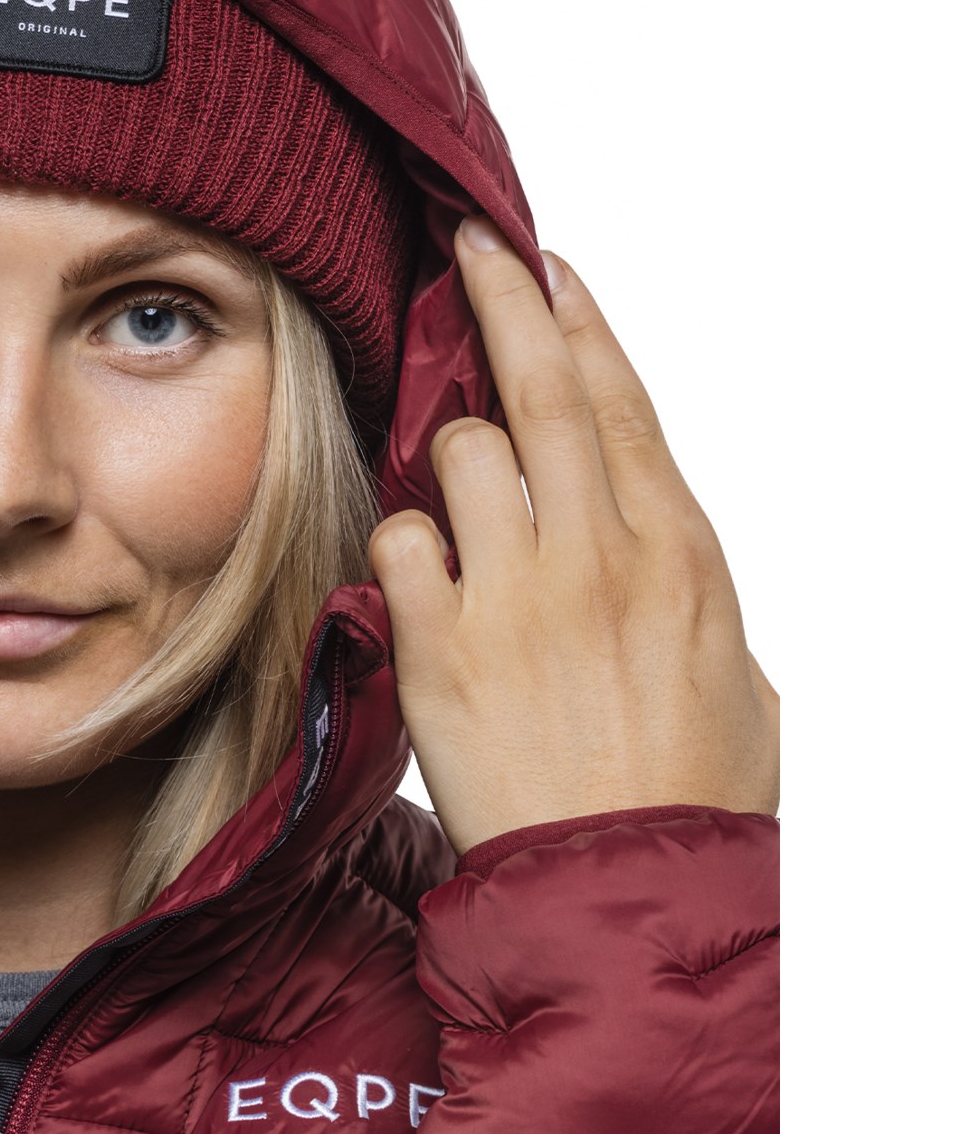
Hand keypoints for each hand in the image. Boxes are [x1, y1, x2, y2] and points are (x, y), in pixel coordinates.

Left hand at [368, 217, 778, 856]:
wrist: (622, 885)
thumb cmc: (686, 791)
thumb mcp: (734, 678)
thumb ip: (695, 599)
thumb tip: (666, 561)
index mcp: (683, 553)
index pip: (624, 402)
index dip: (580, 323)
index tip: (549, 266)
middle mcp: (601, 554)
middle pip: (542, 389)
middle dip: (500, 300)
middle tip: (464, 248)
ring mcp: (518, 594)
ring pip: (462, 451)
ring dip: (449, 459)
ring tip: (459, 509)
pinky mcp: (441, 646)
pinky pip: (399, 543)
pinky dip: (402, 547)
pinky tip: (419, 582)